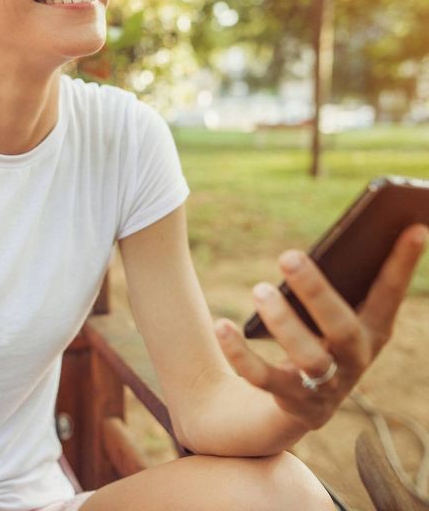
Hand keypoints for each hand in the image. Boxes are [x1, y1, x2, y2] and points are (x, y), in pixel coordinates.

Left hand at [214, 223, 426, 429]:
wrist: (299, 404)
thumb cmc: (317, 339)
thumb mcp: (329, 313)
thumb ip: (328, 281)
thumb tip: (304, 244)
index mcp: (371, 331)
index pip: (389, 293)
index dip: (402, 263)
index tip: (413, 226)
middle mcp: (353, 360)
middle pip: (341, 327)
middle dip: (316, 292)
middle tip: (286, 256)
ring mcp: (325, 385)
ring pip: (307, 357)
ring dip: (282, 322)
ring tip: (259, 289)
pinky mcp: (291, 400)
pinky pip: (262, 377)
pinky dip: (239, 352)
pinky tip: (221, 324)